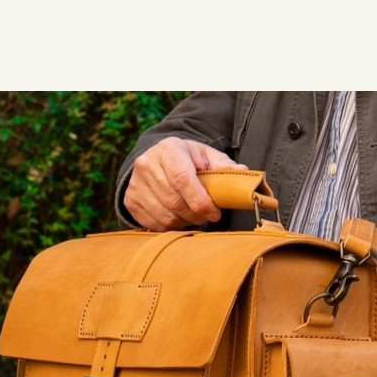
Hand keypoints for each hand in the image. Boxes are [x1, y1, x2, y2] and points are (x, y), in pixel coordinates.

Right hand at [123, 136, 247, 230]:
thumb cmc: (188, 160)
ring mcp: (135, 184)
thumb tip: (245, 175)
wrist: (156, 159)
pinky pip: (154, 225)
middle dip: (197, 215)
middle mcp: (147, 164)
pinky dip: (171, 226)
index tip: (215, 213)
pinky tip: (178, 217)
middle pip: (175, 202)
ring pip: (166, 216)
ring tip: (193, 215)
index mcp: (169, 149)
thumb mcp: (206, 157)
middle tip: (207, 216)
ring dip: (185, 222)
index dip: (201, 202)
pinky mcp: (131, 201)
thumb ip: (225, 167)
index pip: (183, 180)